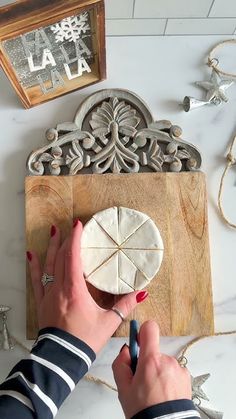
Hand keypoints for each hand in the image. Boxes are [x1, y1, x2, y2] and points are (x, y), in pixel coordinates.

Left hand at [26, 220, 147, 353]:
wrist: (62, 358)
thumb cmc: (84, 340)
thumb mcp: (108, 322)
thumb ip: (124, 305)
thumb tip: (141, 293)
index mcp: (75, 290)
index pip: (74, 258)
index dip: (76, 239)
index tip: (79, 225)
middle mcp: (59, 288)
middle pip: (61, 258)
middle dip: (66, 240)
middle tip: (71, 227)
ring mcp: (48, 295)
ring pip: (48, 265)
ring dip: (51, 248)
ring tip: (53, 232)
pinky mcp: (42, 302)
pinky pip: (36, 281)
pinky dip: (34, 267)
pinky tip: (31, 255)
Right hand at [112, 320, 190, 417]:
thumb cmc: (144, 410)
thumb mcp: (123, 388)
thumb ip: (121, 364)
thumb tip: (126, 350)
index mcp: (151, 360)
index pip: (149, 328)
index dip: (142, 333)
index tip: (138, 344)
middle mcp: (168, 360)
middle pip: (154, 351)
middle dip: (148, 362)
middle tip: (142, 382)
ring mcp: (179, 369)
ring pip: (164, 363)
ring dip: (159, 373)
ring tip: (154, 392)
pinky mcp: (187, 378)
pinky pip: (174, 372)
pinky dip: (168, 380)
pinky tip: (164, 394)